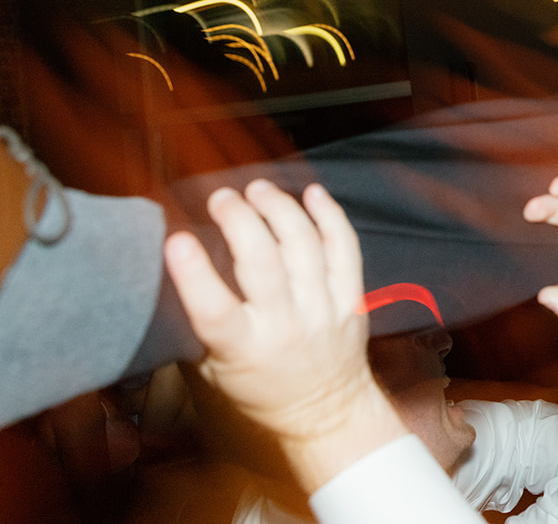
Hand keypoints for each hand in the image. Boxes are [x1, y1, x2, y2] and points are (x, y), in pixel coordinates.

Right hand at [164, 180, 405, 490]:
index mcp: (243, 349)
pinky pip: (345, 247)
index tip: (175, 238)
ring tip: (257, 189)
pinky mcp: (351, 297)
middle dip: (239, 219)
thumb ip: (194, 325)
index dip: (193, 272)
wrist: (323, 409)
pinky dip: (329, 215)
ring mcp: (323, 309)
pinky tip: (310, 193)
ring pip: (304, 245)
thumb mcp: (212, 369)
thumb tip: (165, 270)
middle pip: (263, 261)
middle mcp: (286, 326)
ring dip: (278, 208)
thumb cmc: (258, 385)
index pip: (215, 308)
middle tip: (221, 198)